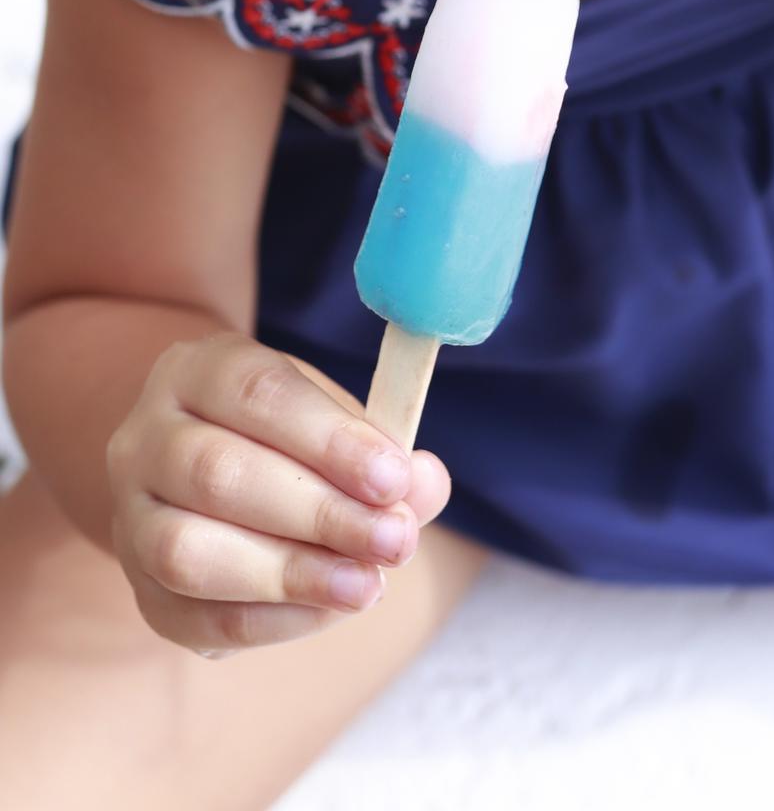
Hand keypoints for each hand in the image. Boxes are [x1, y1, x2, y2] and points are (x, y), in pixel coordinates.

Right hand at [106, 331, 451, 655]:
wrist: (198, 471)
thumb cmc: (283, 437)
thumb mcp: (329, 419)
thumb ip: (382, 450)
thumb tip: (424, 484)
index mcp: (196, 371)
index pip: (256, 393)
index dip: (329, 438)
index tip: (394, 478)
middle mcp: (144, 438)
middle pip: (218, 474)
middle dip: (319, 513)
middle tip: (394, 540)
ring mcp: (129, 518)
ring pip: (189, 551)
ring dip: (290, 574)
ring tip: (366, 585)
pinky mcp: (142, 591)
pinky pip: (196, 617)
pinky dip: (273, 620)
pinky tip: (330, 609)